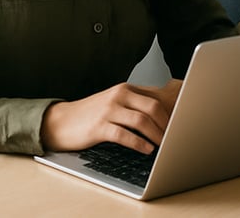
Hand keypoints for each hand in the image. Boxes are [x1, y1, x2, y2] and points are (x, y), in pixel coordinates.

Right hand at [40, 79, 182, 153]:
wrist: (60, 121)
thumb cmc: (91, 114)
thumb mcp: (115, 102)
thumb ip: (135, 103)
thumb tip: (162, 112)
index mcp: (126, 89)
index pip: (155, 98)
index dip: (170, 111)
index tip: (179, 122)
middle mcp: (119, 96)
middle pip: (152, 107)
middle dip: (167, 123)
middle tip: (174, 135)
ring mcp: (109, 110)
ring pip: (141, 120)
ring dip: (156, 134)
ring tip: (164, 144)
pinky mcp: (99, 127)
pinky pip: (124, 135)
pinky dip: (139, 143)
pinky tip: (146, 149)